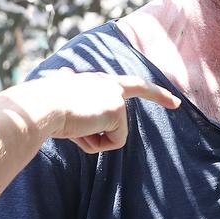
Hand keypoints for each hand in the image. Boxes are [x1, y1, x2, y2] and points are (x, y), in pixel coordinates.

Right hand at [33, 69, 179, 151]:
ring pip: (113, 132)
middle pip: (140, 87)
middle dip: (160, 96)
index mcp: (93, 80)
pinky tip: (81, 133)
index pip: (121, 82)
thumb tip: (63, 73)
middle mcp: (107, 82)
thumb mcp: (58, 97)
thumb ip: (69, 89)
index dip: (142, 89)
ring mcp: (114, 95)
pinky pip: (114, 142)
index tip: (162, 95)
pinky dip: (96, 145)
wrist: (42, 106)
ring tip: (74, 129)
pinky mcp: (117, 110)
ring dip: (92, 140)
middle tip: (177, 104)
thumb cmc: (42, 106)